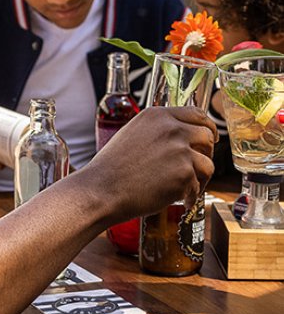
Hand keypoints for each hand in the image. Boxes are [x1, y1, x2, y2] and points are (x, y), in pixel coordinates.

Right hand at [84, 106, 216, 222]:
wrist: (102, 190)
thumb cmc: (112, 168)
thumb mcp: (132, 134)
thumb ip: (157, 131)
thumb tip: (178, 137)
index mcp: (157, 115)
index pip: (196, 114)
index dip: (207, 127)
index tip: (209, 138)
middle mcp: (171, 128)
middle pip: (207, 135)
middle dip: (207, 153)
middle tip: (199, 167)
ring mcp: (179, 150)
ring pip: (208, 163)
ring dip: (201, 178)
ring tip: (188, 189)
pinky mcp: (183, 174)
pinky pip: (198, 186)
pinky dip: (192, 195)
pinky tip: (181, 200)